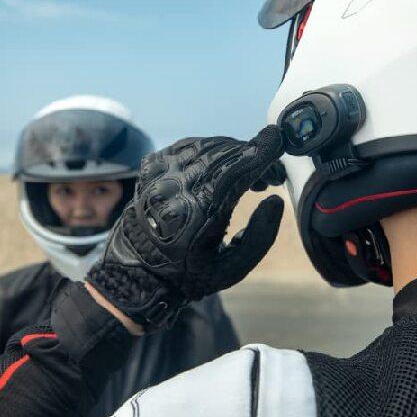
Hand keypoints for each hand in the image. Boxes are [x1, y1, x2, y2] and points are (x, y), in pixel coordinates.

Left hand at [87, 125, 284, 331]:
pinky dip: (209, 152)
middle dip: (253, 156)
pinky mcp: (150, 169)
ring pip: (207, 145)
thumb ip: (262, 235)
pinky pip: (186, 147)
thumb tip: (274, 199)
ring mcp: (161, 173)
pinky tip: (217, 168)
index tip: (279, 142)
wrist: (137, 272)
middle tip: (267, 178)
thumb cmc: (188, 274)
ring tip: (244, 175)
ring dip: (232, 153)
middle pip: (227, 152)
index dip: (263, 151)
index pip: (239, 166)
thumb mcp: (233, 268)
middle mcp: (180, 185)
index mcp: (203, 209)